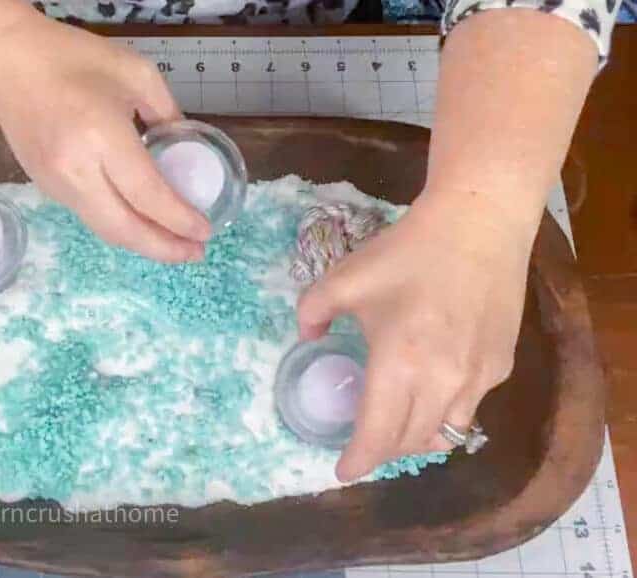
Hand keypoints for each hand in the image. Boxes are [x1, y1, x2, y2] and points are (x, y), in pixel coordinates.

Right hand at [0, 17, 210, 261]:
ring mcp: (55, 184)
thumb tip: (185, 153)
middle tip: (194, 252)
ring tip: (173, 243)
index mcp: (102, 136)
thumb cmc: (73, 57)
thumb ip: (167, 116)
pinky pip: (89, 215)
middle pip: (124, 229)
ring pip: (104, 228)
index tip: (205, 230)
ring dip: (141, 242)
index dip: (179, 219)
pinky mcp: (45, 187)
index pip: (147, 195)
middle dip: (163, 248)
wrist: (6, 60)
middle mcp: (76, 170)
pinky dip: (119, 225)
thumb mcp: (137, 74)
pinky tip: (139, 220)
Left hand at [297, 191, 538, 480]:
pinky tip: (430, 393)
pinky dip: (444, 414)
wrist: (480, 224)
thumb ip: (312, 311)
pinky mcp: (501, 365)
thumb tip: (307, 338)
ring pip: (444, 432)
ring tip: (395, 427)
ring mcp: (479, 377)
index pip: (378, 434)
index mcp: (400, 363)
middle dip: (383, 451)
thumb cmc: (408, 252)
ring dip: (416, 439)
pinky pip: (469, 408)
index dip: (358, 459)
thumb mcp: (345, 277)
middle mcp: (443, 381)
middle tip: (364, 445)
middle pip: (410, 441)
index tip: (342, 471)